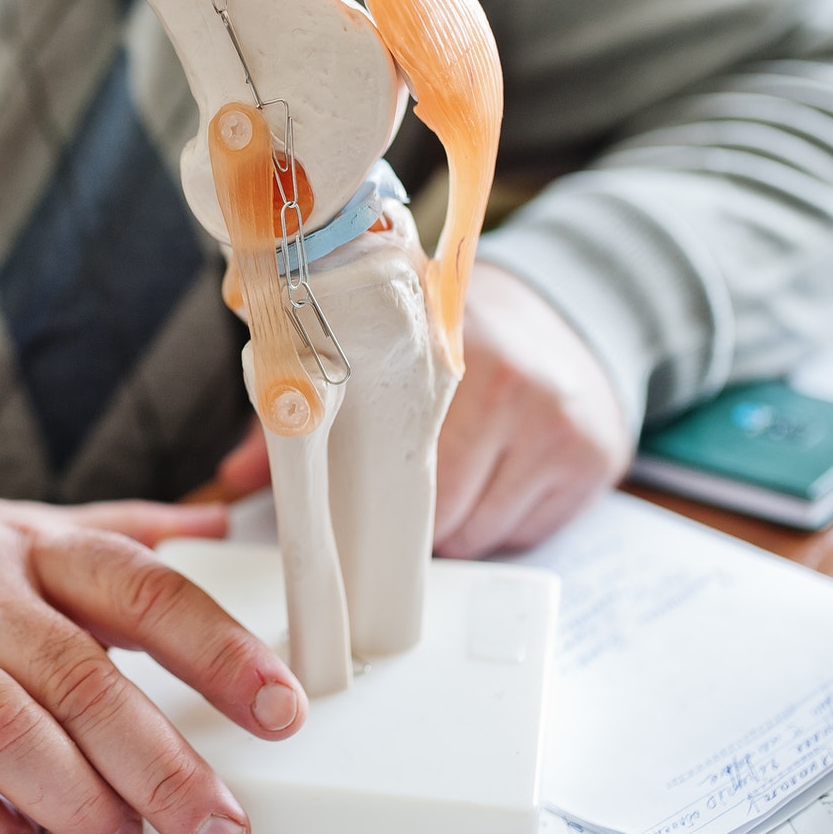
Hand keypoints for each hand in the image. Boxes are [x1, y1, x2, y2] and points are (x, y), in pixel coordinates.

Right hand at [0, 496, 306, 833]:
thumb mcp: (19, 529)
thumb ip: (119, 530)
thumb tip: (220, 524)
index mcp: (31, 547)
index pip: (141, 589)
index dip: (219, 648)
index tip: (283, 708)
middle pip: (81, 676)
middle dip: (162, 763)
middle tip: (219, 831)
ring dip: (69, 795)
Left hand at [212, 262, 629, 555]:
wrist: (582, 301)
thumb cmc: (476, 328)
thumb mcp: (397, 340)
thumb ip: (315, 399)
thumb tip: (239, 470)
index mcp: (445, 351)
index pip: (386, 453)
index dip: (357, 491)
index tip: (337, 514)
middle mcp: (508, 388)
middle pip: (432, 507)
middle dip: (404, 516)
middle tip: (393, 495)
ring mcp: (556, 427)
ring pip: (474, 531)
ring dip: (451, 527)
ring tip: (451, 478)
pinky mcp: (593, 461)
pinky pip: (522, 532)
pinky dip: (498, 523)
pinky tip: (497, 480)